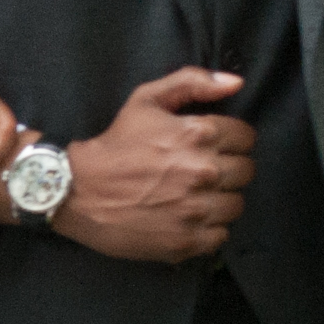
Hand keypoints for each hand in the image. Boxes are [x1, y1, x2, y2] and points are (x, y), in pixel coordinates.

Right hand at [46, 68, 253, 262]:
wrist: (77, 190)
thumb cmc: (114, 144)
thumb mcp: (146, 100)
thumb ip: (193, 82)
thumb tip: (236, 83)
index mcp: (199, 134)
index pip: (246, 138)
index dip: (231, 140)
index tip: (213, 147)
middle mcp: (203, 171)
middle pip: (246, 171)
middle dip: (228, 169)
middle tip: (202, 172)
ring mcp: (196, 209)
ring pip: (236, 204)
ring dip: (220, 200)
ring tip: (196, 196)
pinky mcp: (186, 241)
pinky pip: (221, 235)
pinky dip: (209, 229)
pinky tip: (188, 219)